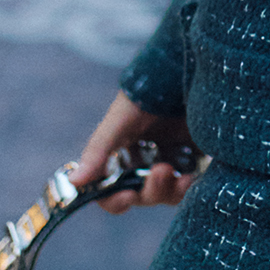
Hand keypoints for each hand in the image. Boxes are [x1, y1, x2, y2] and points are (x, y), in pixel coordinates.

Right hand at [70, 90, 200, 213]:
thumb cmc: (150, 90)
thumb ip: (99, 150)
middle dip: (149, 190)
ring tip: (179, 175)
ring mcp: (171, 161)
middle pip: (141, 195)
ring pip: (165, 194)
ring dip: (169, 190)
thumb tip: (73, 181)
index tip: (125, 197)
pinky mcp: (196, 159)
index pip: (110, 189)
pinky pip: (191, 185)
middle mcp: (145, 160)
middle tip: (161, 171)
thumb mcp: (121, 117)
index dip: (113, 199)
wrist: (188, 70)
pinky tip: (191, 177)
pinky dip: (188, 186)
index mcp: (121, 152)